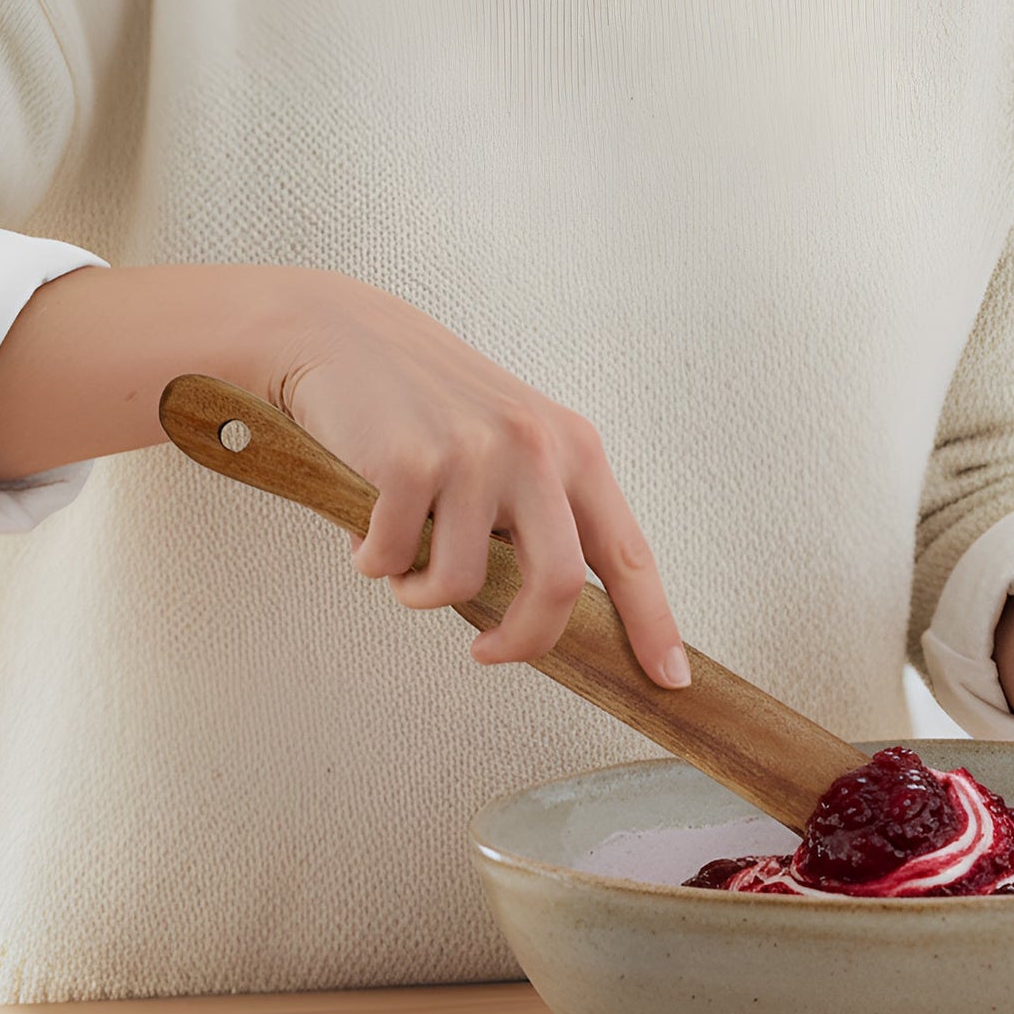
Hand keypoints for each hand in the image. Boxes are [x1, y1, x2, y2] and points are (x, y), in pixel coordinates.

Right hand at [268, 269, 689, 685]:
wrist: (343, 334)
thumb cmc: (430, 405)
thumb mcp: (514, 443)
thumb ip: (545, 511)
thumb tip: (559, 609)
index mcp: (575, 450)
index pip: (628, 553)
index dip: (653, 623)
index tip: (671, 679)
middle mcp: (536, 448)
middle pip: (558, 587)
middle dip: (524, 640)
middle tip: (488, 652)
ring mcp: (475, 453)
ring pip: (461, 584)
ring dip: (419, 592)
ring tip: (401, 554)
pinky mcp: (410, 461)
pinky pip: (394, 562)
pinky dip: (374, 562)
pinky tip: (365, 529)